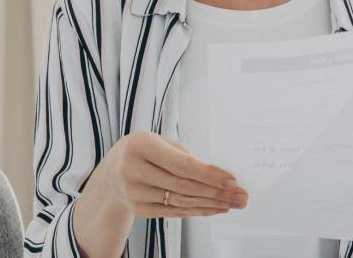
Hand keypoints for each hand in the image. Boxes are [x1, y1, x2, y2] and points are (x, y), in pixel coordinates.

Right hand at [100, 131, 248, 218]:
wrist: (111, 171)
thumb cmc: (143, 150)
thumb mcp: (159, 140)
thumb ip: (184, 154)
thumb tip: (218, 175)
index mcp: (140, 145)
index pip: (181, 164)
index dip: (209, 174)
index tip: (232, 180)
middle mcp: (133, 170)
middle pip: (184, 186)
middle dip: (217, 192)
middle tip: (241, 196)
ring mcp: (134, 193)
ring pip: (181, 201)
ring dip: (212, 204)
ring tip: (234, 203)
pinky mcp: (138, 209)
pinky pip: (174, 212)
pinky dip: (198, 210)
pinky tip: (215, 208)